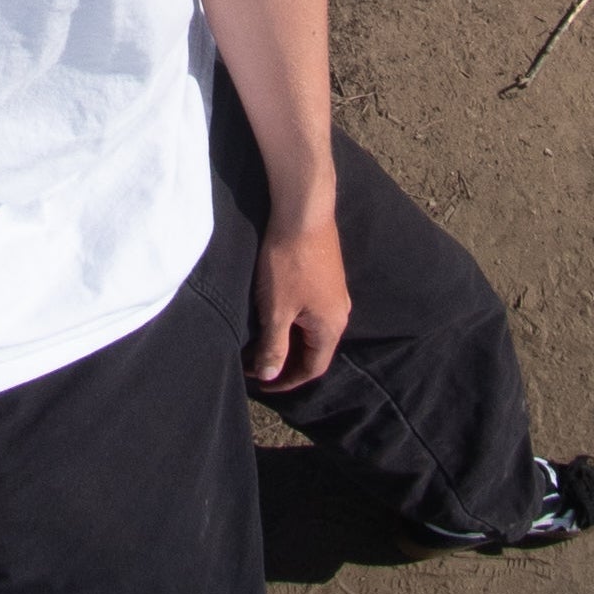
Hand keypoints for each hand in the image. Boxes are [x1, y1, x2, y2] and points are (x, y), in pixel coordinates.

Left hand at [244, 214, 350, 392]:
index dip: (286, 381)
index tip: (261, 382)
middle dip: (284, 360)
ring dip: (286, 338)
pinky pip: (309, 308)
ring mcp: (334, 292)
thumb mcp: (276, 309)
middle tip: (254, 363)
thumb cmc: (289, 261)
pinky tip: (272, 311)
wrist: (302, 210)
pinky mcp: (325, 274)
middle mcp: (339, 312)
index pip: (312, 368)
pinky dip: (290, 318)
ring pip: (309, 327)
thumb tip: (270, 376)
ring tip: (258, 340)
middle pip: (312, 349)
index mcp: (331, 326)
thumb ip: (274, 346)